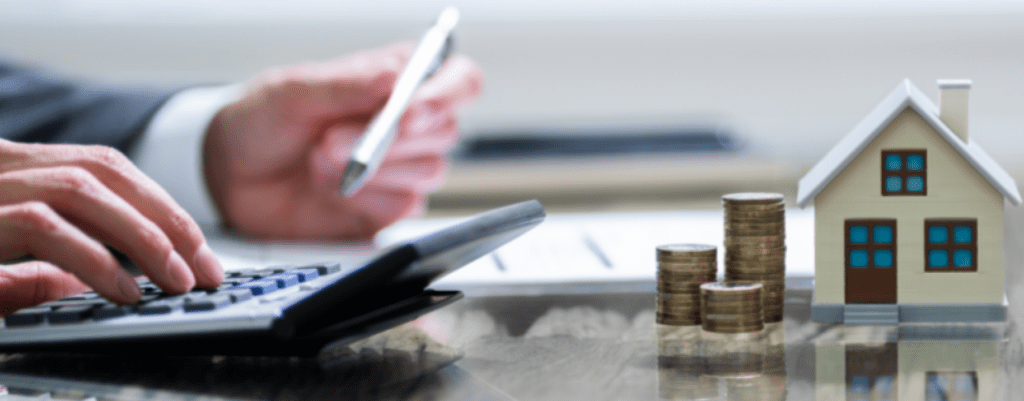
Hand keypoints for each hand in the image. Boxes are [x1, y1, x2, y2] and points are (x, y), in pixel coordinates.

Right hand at [0, 140, 223, 314]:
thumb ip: (49, 269)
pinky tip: (124, 290)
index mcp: (12, 170)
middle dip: (166, 220)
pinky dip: (94, 259)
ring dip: (142, 237)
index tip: (201, 253)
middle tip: (205, 270)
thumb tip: (119, 284)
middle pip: (103, 170)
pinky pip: (43, 226)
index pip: (104, 170)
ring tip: (176, 281)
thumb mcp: (2, 271)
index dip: (159, 207)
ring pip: (82, 189)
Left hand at [203, 42, 482, 238]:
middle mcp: (409, 123)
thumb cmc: (265, 120)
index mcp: (398, 79)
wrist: (232, 176)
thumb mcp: (293, 90)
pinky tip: (332, 190)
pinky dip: (365, 198)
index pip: (458, 79)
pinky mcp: (388, 206)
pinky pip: (403, 206)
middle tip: (333, 140)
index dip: (446, 94)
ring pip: (428, 171)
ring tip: (319, 161)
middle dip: (389, 139)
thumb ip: (346, 82)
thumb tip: (395, 76)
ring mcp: (402, 167)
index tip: (410, 110)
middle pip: (445, 130)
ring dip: (372, 169)